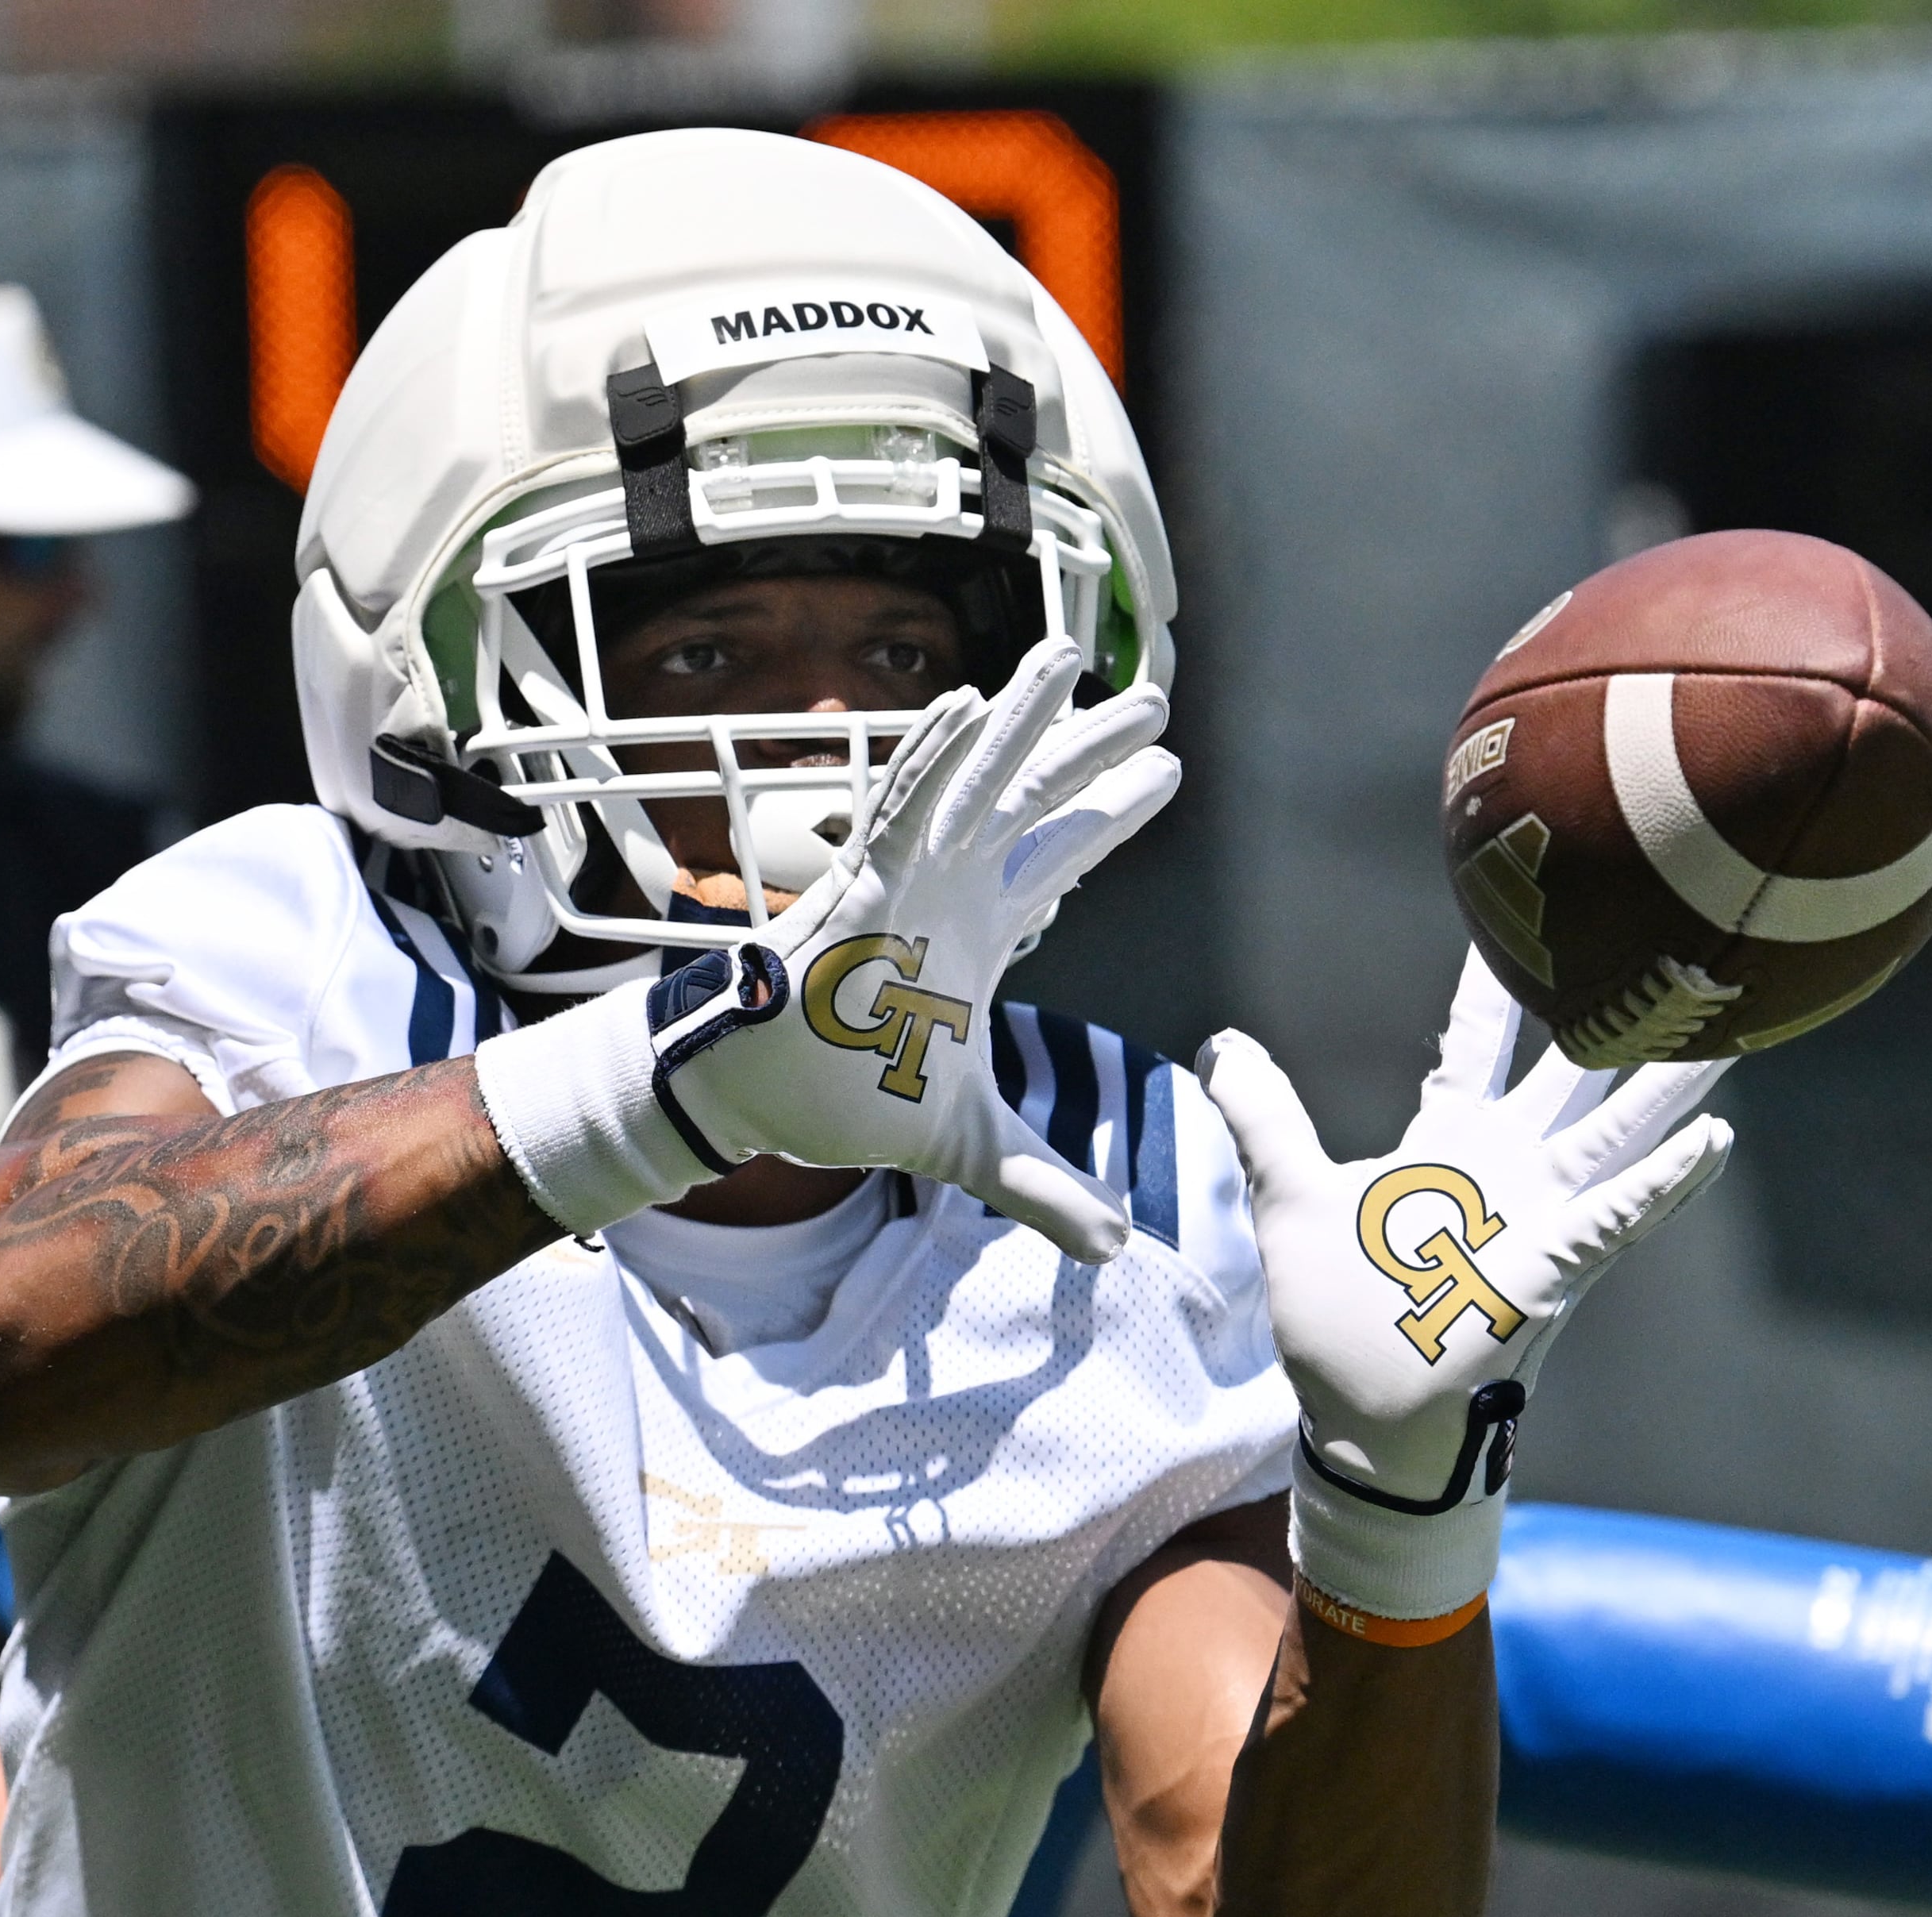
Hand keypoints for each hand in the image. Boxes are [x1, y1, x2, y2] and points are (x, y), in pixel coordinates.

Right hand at [646, 640, 1178, 1259]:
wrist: (763, 1103)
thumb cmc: (847, 1098)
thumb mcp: (971, 1145)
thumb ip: (1043, 1185)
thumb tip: (1114, 1244)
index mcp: (975, 930)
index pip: (1058, 856)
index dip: (1111, 812)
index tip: (1168, 769)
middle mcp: (945, 890)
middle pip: (1030, 802)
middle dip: (1088, 749)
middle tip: (1153, 702)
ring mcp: (901, 881)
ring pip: (969, 785)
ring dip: (1015, 722)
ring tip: (1062, 657)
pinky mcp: (854, 890)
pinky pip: (895, 812)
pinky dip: (927, 762)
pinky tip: (960, 705)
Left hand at [1198, 951, 1731, 1616]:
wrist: (1363, 1420)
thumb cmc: (1333, 1319)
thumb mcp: (1285, 1199)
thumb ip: (1262, 1118)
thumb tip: (1222, 1045)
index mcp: (1446, 1145)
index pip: (1477, 1044)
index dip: (1496, 985)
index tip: (1526, 913)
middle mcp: (1505, 1169)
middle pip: (1573, 1071)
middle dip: (1619, 1011)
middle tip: (1669, 939)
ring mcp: (1537, 1216)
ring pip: (1616, 1128)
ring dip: (1669, 1080)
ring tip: (1728, 1021)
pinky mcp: (1550, 1267)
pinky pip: (1615, 1216)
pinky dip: (1662, 1181)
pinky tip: (1712, 1141)